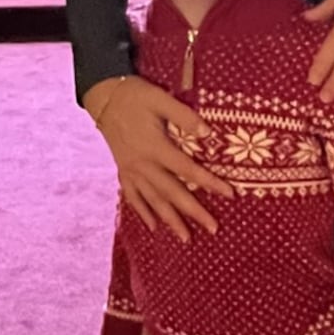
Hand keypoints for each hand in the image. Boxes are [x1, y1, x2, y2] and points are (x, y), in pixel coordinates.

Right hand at [84, 76, 233, 241]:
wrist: (103, 97)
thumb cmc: (135, 96)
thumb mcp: (161, 99)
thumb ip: (185, 117)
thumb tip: (208, 133)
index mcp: (156, 148)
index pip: (188, 170)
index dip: (210, 183)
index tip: (230, 194)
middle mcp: (143, 165)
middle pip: (172, 193)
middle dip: (193, 212)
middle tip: (213, 228)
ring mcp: (131, 171)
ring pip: (153, 201)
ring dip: (170, 220)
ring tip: (186, 237)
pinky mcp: (123, 171)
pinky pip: (133, 197)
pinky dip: (143, 213)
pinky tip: (153, 226)